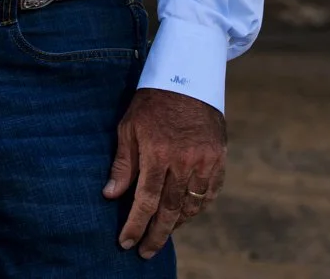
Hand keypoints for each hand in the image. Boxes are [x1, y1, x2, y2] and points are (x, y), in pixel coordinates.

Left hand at [102, 87, 227, 258]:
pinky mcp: (219, 158)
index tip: (126, 243)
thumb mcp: (129, 128)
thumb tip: (110, 196)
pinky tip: (187, 214)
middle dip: (157, 235)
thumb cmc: (151, 103)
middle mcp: (183, 161)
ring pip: (192, 205)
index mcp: (157, 153)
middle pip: (170, 210)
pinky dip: (198, 207)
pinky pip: (210, 193)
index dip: (136, 225)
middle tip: (146, 251)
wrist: (188, 78)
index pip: (146, 201)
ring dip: (177, 223)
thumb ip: (122, 165)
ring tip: (163, 232)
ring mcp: (205, 161)